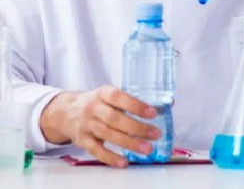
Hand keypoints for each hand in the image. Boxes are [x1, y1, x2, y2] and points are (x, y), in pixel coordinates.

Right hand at [40, 86, 159, 167]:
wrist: (65, 111)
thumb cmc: (96, 102)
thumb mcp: (109, 95)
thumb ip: (131, 100)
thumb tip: (167, 103)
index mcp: (103, 93)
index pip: (119, 98)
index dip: (136, 106)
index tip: (153, 113)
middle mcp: (93, 108)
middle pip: (115, 119)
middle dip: (137, 128)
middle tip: (155, 134)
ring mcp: (86, 125)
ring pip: (108, 135)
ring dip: (129, 143)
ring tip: (147, 149)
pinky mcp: (82, 140)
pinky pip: (97, 151)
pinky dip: (111, 158)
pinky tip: (125, 162)